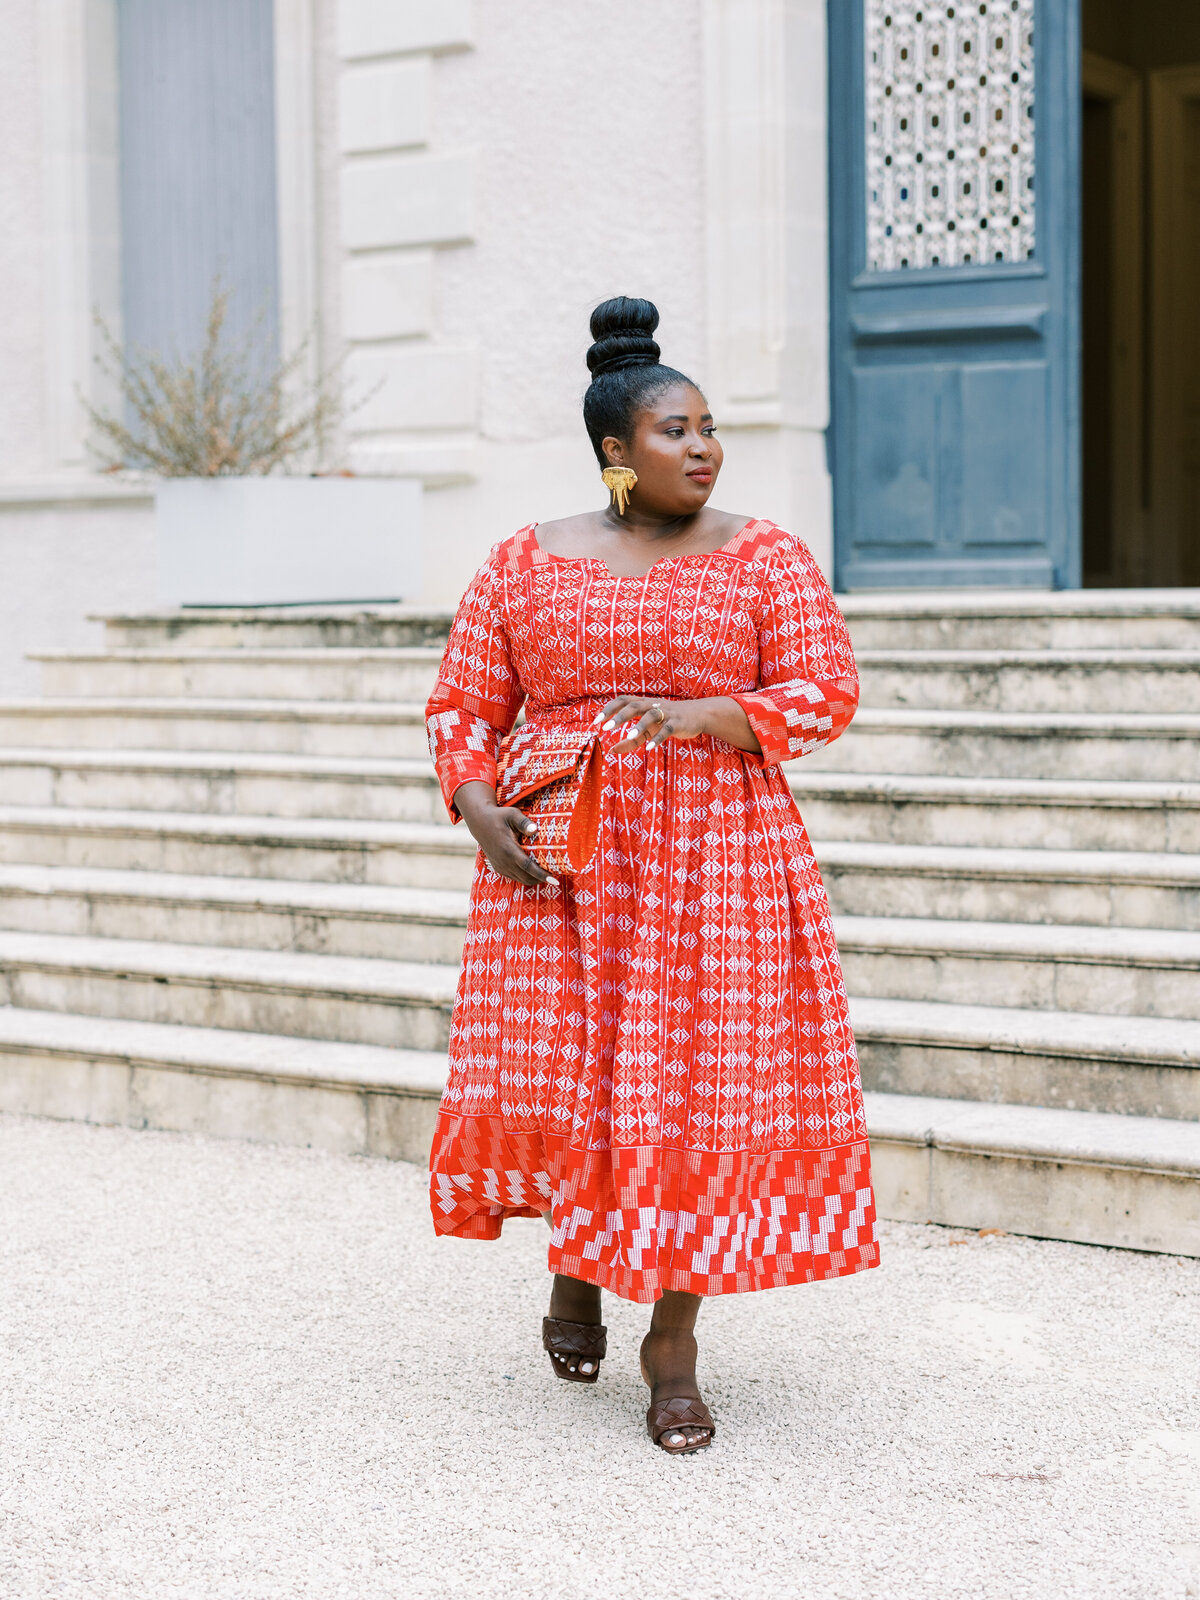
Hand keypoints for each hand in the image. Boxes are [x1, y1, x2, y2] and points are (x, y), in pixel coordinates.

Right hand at [453, 781, 556, 888]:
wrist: (479, 822)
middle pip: (526, 877)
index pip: (528, 866)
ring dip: (534, 879)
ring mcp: (500, 866)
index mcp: (508, 849)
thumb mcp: (512, 814)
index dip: (541, 874)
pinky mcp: (498, 868)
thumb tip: (535, 830)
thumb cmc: (499, 816)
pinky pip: (515, 877)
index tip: (554, 880)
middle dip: (541, 879)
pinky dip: (526, 877)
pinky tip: (534, 871)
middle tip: (556, 876)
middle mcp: (503, 861)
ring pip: (521, 879)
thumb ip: (524, 823)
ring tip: (547, 874)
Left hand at [595, 695, 710, 753]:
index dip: (609, 709)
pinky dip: (658, 738)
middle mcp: (652, 706)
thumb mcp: (647, 731)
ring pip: (650, 715)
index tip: (596, 721)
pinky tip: (649, 748)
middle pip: (634, 705)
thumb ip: (630, 741)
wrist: (697, 715)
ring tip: (629, 736)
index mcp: (643, 704)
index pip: (622, 700)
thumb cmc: (667, 721)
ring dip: (639, 726)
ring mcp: (666, 713)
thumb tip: (611, 751)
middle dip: (619, 716)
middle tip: (605, 728)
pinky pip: (667, 730)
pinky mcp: (677, 723)